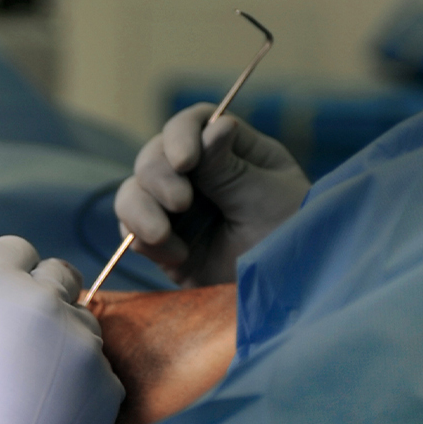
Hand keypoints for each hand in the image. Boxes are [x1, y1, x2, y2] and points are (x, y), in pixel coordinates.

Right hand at [0, 237, 122, 423]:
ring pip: (83, 324)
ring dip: (64, 342)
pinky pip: (99, 370)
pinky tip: (49, 413)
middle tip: (22, 340)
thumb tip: (0, 303)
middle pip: (61, 276)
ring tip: (32, 386)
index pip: (18, 248)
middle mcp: (44, 300)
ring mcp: (81, 343)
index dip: (7, 274)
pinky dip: (80, 386)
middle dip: (44, 299)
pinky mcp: (107, 386)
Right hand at [115, 103, 308, 286]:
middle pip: (154, 155)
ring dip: (140, 209)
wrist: (284, 299)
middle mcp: (201, 176)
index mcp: (234, 153)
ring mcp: (177, 210)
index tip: (185, 162)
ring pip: (133, 191)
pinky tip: (178, 256)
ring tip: (162, 237)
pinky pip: (130, 229)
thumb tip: (215, 124)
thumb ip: (228, 167)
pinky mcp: (162, 243)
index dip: (180, 135)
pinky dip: (143, 239)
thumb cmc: (291, 243)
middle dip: (159, 177)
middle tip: (181, 204)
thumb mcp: (265, 200)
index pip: (194, 124)